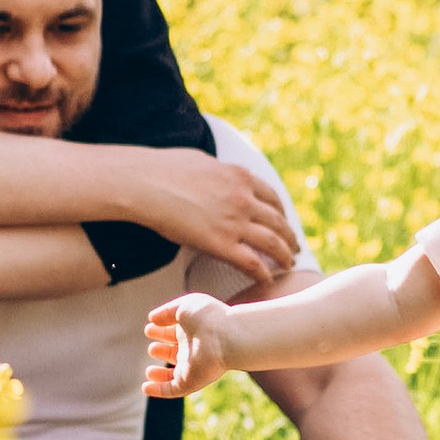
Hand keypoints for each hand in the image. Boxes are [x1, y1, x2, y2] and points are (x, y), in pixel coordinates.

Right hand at [136, 150, 297, 284]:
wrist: (144, 183)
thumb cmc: (164, 169)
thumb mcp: (202, 160)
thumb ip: (218, 171)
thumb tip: (217, 172)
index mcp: (240, 177)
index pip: (272, 197)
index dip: (281, 213)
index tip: (283, 222)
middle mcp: (244, 199)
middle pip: (278, 221)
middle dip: (289, 236)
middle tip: (294, 247)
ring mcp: (234, 222)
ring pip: (273, 242)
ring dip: (284, 255)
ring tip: (289, 264)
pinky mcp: (221, 244)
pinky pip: (252, 262)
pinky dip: (264, 272)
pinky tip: (268, 280)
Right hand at [145, 296, 238, 397]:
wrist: (226, 337)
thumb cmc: (208, 318)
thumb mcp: (184, 307)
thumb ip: (167, 311)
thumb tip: (152, 318)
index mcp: (192, 330)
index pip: (174, 333)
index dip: (161, 332)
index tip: (149, 329)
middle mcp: (192, 349)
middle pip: (175, 353)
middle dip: (161, 351)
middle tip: (152, 348)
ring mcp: (191, 367)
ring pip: (174, 374)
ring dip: (160, 374)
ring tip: (148, 371)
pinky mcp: (190, 382)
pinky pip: (171, 390)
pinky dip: (158, 390)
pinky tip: (146, 388)